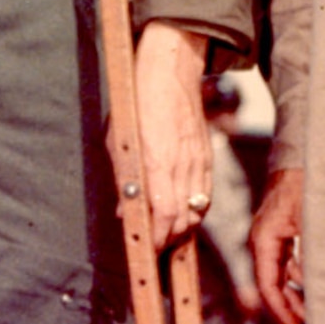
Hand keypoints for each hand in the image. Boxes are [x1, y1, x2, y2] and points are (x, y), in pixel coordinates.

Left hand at [125, 21, 209, 251]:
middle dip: (170, 239)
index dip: (157, 238)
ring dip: (184, 228)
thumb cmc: (136, 104)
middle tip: (156, 247)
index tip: (148, 249)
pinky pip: (206, 193)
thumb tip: (124, 210)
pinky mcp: (206, 156)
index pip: (163, 215)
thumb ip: (124, 179)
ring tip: (169, 234)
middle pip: (183, 219)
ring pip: (198, 210)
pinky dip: (197, 210)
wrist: (169, 74)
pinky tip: (185, 212)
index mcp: (157, 163)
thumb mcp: (118, 141)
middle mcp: (181, 166)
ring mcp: (198, 161)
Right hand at [251, 166, 306, 323]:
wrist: (310, 149)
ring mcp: (273, 233)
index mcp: (265, 238)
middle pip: (272, 285)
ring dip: (294, 298)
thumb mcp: (314, 221)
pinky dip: (298, 280)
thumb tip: (321, 291)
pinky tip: (314, 290)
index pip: (269, 287)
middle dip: (289, 313)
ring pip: (279, 275)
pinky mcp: (284, 228)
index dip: (283, 316)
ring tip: (314, 320)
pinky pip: (286, 262)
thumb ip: (314, 257)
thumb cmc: (311, 180)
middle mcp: (264, 238)